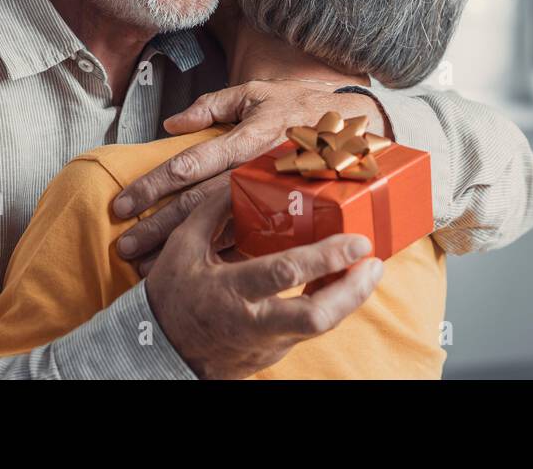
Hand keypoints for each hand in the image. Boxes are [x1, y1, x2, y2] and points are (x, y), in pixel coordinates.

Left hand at [113, 81, 385, 266]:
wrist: (356, 129)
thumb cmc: (299, 107)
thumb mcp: (256, 94)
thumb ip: (213, 105)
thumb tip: (172, 124)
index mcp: (247, 138)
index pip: (191, 163)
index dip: (154, 184)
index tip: (122, 205)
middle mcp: (256, 171)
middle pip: (198, 205)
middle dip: (158, 228)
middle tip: (125, 249)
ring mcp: (272, 198)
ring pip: (219, 230)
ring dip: (182, 250)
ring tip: (150, 268)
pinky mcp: (287, 216)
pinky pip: (250, 241)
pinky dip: (219, 259)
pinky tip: (197, 274)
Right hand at [144, 185, 383, 378]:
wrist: (158, 351)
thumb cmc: (172, 296)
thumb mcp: (184, 247)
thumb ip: (212, 210)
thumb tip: (238, 179)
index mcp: (230, 291)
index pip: (286, 273)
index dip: (327, 256)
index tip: (357, 241)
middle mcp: (254, 322)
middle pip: (316, 316)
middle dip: (353, 291)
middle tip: (375, 263)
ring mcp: (267, 343)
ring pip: (321, 327)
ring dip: (349, 298)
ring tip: (367, 270)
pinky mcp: (274, 353)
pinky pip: (310, 330)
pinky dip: (331, 307)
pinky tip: (341, 285)